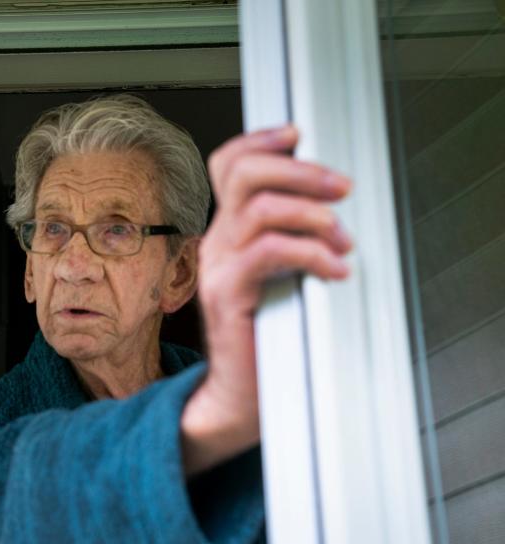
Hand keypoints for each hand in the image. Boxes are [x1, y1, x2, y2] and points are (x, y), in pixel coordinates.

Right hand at [180, 125, 352, 474]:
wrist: (237, 394)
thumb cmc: (266, 338)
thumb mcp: (279, 277)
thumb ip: (291, 240)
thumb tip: (333, 207)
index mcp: (228, 231)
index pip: (228, 165)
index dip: (261, 140)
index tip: (298, 133)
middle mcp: (217, 241)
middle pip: (244, 173)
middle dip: (301, 169)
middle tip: (342, 188)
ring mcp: (217, 265)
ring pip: (260, 208)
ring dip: (314, 216)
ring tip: (342, 242)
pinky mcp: (226, 293)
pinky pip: (269, 252)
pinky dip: (311, 253)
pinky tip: (333, 270)